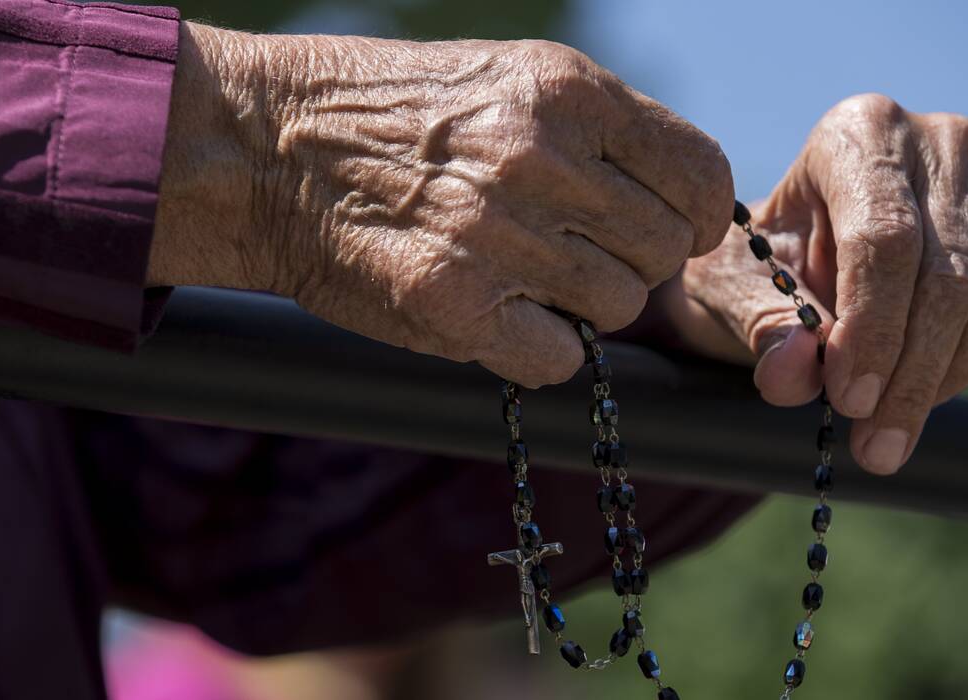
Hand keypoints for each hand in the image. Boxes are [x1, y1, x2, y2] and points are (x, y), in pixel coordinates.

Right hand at [150, 23, 732, 386]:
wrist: (268, 147)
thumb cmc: (396, 116)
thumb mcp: (507, 81)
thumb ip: (599, 131)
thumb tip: (678, 195)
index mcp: (568, 92)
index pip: (699, 173)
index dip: (698, 213)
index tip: (677, 228)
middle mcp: (540, 159)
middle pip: (662, 251)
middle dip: (630, 260)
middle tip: (571, 250)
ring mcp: (498, 236)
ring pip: (616, 308)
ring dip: (579, 305)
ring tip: (516, 272)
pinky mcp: (456, 307)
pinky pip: (560, 359)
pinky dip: (538, 348)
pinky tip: (495, 313)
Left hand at [671, 94, 967, 472]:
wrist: (815, 239)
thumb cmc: (769, 259)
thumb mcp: (739, 287)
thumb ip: (761, 327)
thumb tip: (790, 375)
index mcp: (859, 134)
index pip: (884, 241)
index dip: (871, 331)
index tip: (849, 402)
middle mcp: (942, 141)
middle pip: (948, 279)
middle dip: (909, 377)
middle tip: (875, 445)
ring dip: (948, 381)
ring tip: (894, 426)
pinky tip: (933, 381)